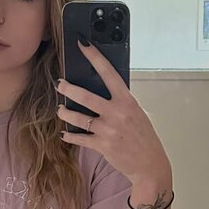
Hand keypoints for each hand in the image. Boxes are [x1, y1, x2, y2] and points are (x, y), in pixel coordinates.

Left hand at [57, 39, 171, 183]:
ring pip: (78, 117)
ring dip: (65, 112)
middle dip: (69, 88)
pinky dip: (70, 135)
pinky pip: (80, 138)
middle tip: (59, 83)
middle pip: (86, 96)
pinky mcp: (102, 146)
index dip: (94, 57)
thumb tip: (100, 90)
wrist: (149, 164)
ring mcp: (108, 130)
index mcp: (127, 101)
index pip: (108, 73)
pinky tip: (65, 133)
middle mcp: (117, 113)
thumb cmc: (143, 137)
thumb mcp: (136, 113)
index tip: (83, 44)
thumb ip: (120, 102)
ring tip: (60, 109)